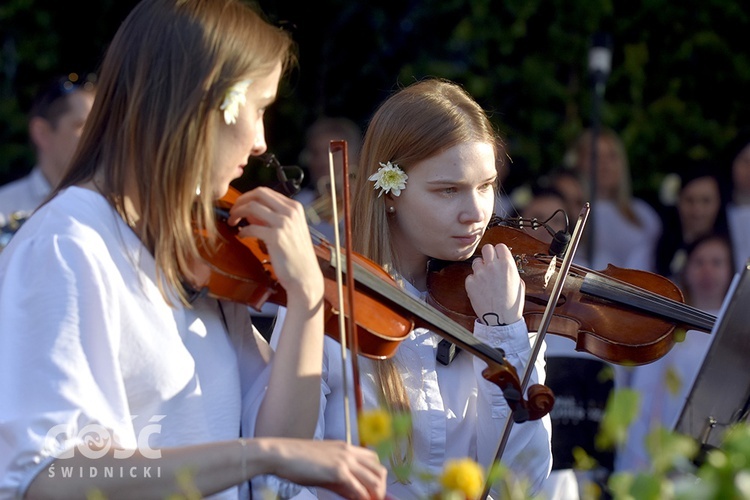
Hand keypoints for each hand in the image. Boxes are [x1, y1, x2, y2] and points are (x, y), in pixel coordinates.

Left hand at [227, 187, 323, 309]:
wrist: (305, 275)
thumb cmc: (295, 255)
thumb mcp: (288, 230)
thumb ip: (271, 218)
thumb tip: (250, 211)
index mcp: (294, 207)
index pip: (266, 191)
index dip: (248, 196)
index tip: (240, 205)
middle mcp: (290, 212)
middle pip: (258, 193)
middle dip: (241, 200)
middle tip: (232, 211)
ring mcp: (284, 223)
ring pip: (252, 207)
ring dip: (237, 213)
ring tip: (232, 222)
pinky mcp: (276, 237)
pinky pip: (251, 227)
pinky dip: (242, 231)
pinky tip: (241, 236)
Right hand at [262, 439, 387, 499]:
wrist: (281, 454)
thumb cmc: (298, 461)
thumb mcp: (323, 467)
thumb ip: (341, 480)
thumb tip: (355, 494)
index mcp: (346, 447)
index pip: (373, 459)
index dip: (376, 476)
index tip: (374, 490)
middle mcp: (349, 452)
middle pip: (379, 469)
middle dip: (381, 487)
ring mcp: (345, 461)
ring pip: (374, 480)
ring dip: (376, 495)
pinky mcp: (337, 472)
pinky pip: (360, 489)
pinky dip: (363, 499)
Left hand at [464, 243, 524, 324]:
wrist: (501, 320)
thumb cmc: (512, 304)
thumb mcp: (519, 283)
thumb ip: (511, 270)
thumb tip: (506, 265)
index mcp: (507, 265)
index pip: (500, 246)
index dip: (499, 251)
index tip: (498, 256)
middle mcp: (493, 266)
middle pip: (487, 248)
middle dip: (488, 255)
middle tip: (489, 263)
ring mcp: (480, 274)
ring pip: (476, 261)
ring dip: (480, 268)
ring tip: (485, 279)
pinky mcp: (470, 283)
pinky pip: (470, 276)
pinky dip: (473, 281)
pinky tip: (480, 289)